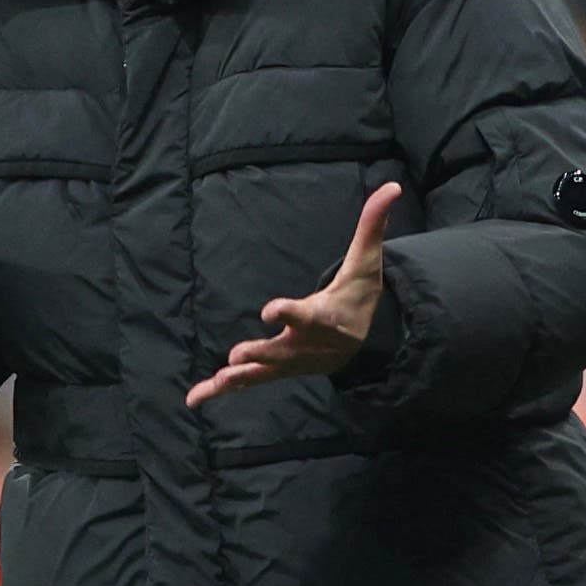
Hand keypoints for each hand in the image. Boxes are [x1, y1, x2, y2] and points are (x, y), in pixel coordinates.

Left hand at [186, 183, 401, 407]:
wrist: (364, 343)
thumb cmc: (359, 295)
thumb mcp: (367, 261)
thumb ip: (372, 225)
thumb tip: (391, 186)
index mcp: (322, 317)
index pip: (304, 316)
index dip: (287, 313)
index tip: (269, 309)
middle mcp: (303, 344)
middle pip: (280, 351)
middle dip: (260, 353)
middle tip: (236, 356)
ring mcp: (287, 362)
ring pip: (259, 373)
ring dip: (235, 379)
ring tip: (212, 384)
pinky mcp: (274, 370)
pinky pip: (246, 383)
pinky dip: (220, 391)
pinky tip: (193, 398)